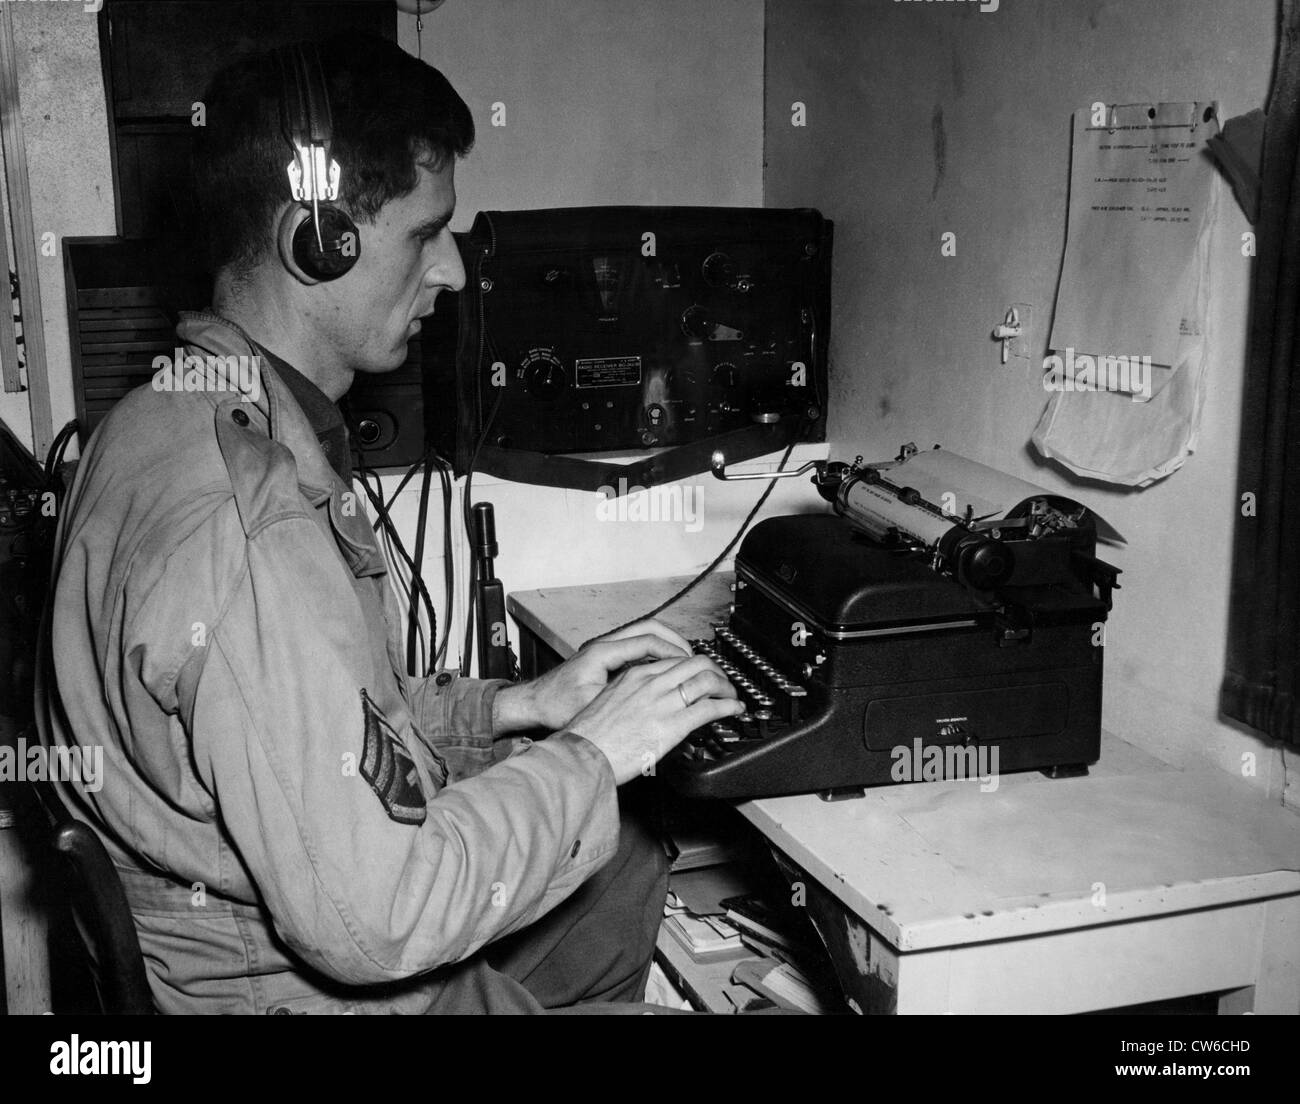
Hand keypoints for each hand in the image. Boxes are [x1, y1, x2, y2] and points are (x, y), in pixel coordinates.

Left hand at [494, 619, 694, 732]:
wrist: (533, 703)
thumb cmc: (554, 706)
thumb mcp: (590, 707)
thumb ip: (618, 704)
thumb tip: (647, 710)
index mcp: (602, 652)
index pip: (647, 640)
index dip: (672, 651)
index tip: (689, 663)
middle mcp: (604, 645)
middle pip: (649, 628)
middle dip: (675, 640)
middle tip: (694, 657)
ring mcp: (605, 649)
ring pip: (643, 634)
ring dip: (666, 644)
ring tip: (684, 661)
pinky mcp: (604, 658)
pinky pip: (637, 646)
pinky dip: (654, 653)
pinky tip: (664, 670)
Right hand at [566, 654, 742, 784]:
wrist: (582, 754)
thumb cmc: (590, 736)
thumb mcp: (609, 703)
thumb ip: (631, 696)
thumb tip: (646, 704)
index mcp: (634, 675)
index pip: (675, 659)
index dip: (695, 666)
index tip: (702, 674)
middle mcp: (650, 683)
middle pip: (696, 663)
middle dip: (716, 671)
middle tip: (723, 682)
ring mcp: (662, 703)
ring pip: (707, 680)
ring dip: (726, 687)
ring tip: (732, 696)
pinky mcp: (672, 725)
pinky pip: (709, 708)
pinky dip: (727, 706)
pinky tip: (733, 710)